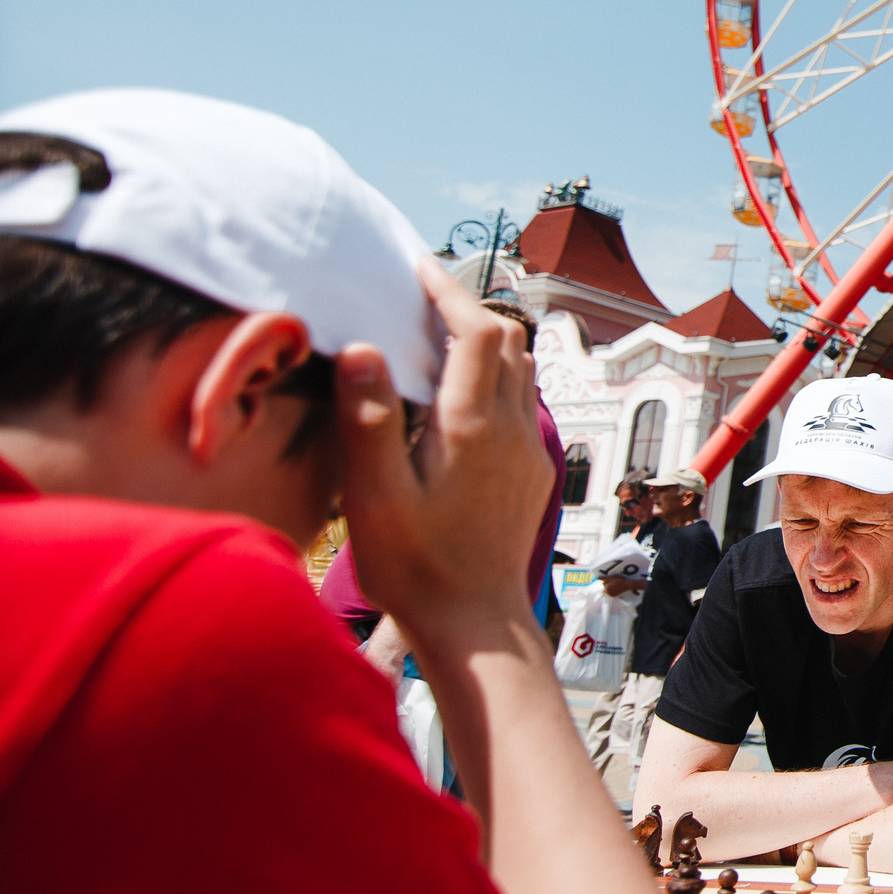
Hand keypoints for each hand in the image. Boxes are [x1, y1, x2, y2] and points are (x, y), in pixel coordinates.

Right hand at [335, 261, 550, 641]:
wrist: (475, 624)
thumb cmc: (417, 568)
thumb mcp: (375, 496)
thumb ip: (368, 420)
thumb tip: (364, 349)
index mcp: (471, 425)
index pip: (476, 331)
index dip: (450, 292)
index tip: (420, 269)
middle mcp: (509, 430)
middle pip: (507, 341)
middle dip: (468, 309)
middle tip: (423, 295)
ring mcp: (525, 451)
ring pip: (519, 371)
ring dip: (485, 342)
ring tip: (437, 335)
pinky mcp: (529, 473)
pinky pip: (519, 404)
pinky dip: (493, 378)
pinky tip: (459, 395)